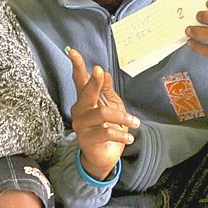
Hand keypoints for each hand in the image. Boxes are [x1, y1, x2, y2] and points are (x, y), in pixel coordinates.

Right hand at [66, 48, 136, 179]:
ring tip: (135, 123)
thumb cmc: (108, 128)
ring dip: (123, 118)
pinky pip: (107, 132)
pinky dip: (122, 135)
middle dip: (93, 81)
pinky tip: (129, 138)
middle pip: (86, 92)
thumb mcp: (112, 106)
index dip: (77, 65)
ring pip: (102, 114)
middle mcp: (80, 110)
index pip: (79, 80)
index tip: (72, 51)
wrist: (104, 156)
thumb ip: (107, 90)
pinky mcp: (87, 139)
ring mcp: (81, 125)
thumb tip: (104, 72)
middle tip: (99, 71)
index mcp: (86, 100)